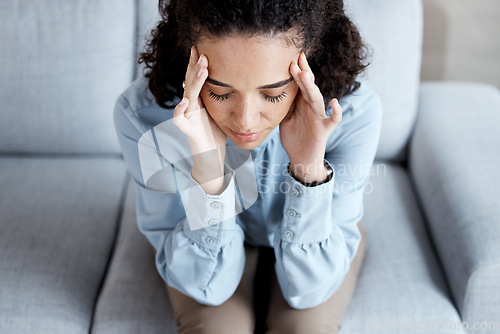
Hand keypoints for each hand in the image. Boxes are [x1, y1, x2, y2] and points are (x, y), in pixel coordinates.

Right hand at [173, 46, 226, 193]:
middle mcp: (191, 107)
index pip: (197, 79)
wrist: (209, 158)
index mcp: (200, 101)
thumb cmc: (216, 135)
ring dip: (194, 82)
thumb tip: (238, 81)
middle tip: (199, 51)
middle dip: (194, 66)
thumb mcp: (221, 112)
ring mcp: (188, 118)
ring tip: (201, 69)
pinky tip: (184, 101)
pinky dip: (180, 111)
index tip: (203, 48)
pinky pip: (180, 120)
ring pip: (188, 96)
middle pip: (190, 82)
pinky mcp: (188, 131)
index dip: (198, 64)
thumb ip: (224, 97)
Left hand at [280, 52, 342, 182]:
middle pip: (308, 87)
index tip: (291, 57)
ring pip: (317, 99)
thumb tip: (271, 89)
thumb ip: (282, 104)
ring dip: (311, 87)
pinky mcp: (324, 130)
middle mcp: (311, 107)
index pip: (300, 84)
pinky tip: (335, 103)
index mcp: (301, 103)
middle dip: (304, 73)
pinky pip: (333, 120)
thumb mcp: (283, 118)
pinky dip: (336, 112)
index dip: (297, 72)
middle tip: (298, 59)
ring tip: (306, 75)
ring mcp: (318, 117)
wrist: (301, 158)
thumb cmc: (293, 137)